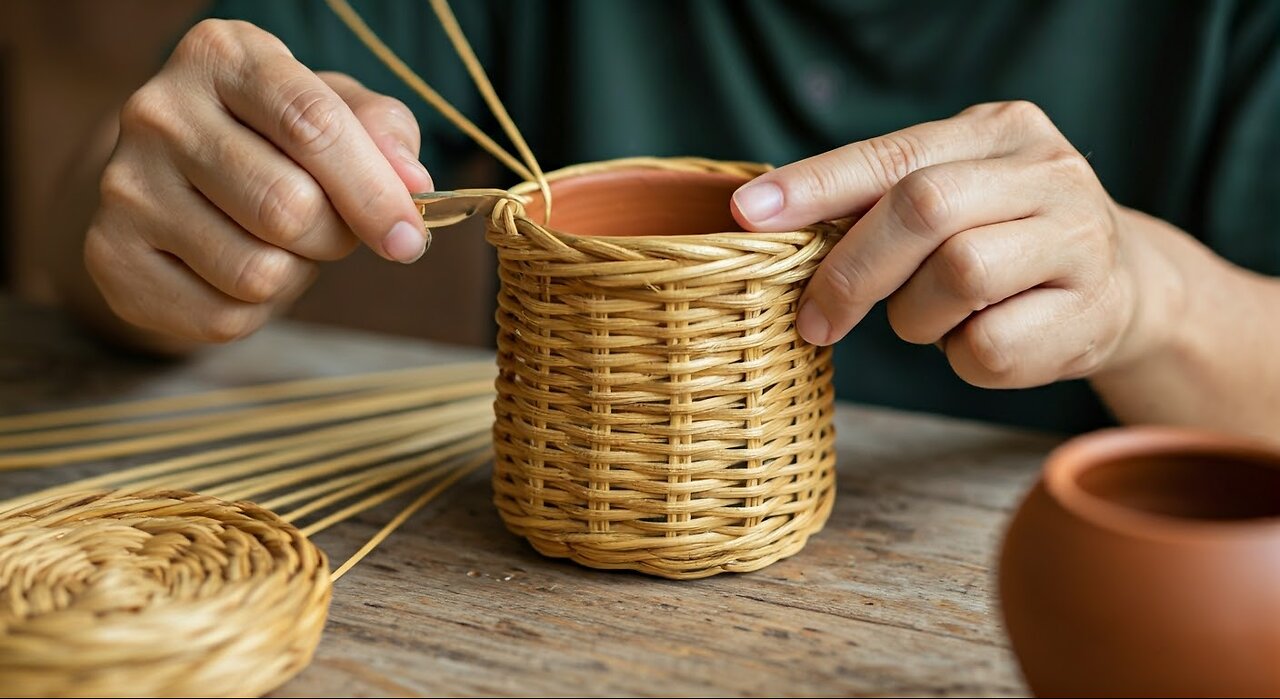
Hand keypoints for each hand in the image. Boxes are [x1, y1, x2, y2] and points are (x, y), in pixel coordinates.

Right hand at [85, 19, 432, 342]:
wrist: (173, 178)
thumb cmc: (275, 138)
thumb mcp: (333, 109)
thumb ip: (384, 132)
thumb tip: (412, 184)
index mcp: (221, 55)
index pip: (312, 123)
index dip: (373, 191)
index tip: (408, 237)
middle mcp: (158, 112)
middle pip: (288, 208)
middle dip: (336, 236)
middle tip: (333, 229)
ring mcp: (125, 185)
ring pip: (258, 272)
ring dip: (296, 273)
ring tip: (280, 243)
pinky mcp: (111, 255)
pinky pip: (222, 316)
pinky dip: (256, 309)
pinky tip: (239, 268)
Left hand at [731, 101, 1176, 388]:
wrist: (1122, 287)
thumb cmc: (1000, 241)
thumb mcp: (951, 198)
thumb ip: (879, 201)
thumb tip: (765, 222)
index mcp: (999, 130)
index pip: (891, 156)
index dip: (815, 187)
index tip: (749, 214)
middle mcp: (1049, 171)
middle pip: (924, 208)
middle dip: (852, 270)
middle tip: (815, 318)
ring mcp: (1080, 239)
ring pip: (958, 276)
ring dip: (916, 316)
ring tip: (928, 318)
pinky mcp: (1093, 312)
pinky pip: (988, 346)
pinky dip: (960, 355)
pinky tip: (975, 340)